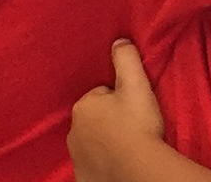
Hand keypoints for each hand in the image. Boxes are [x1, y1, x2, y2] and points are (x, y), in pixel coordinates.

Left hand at [69, 42, 166, 181]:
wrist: (135, 169)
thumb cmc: (136, 124)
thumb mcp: (136, 84)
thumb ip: (126, 59)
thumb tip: (119, 41)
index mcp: (84, 105)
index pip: (101, 95)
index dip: (120, 99)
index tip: (133, 107)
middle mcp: (73, 130)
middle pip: (95, 118)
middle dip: (110, 119)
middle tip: (133, 124)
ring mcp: (76, 155)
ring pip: (93, 140)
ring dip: (106, 140)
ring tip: (129, 143)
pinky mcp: (82, 175)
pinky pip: (93, 162)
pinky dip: (103, 161)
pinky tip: (119, 160)